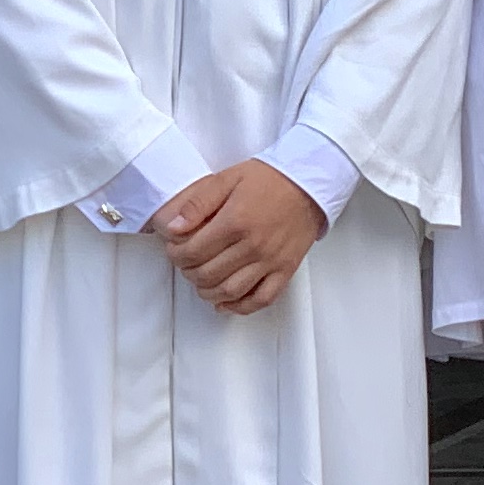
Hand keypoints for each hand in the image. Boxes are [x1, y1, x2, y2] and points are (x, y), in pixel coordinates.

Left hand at [152, 159, 329, 316]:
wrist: (310, 184)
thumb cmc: (271, 179)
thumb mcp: (227, 178)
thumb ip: (198, 202)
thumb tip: (173, 227)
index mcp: (235, 222)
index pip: (193, 252)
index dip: (176, 255)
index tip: (175, 250)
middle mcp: (253, 245)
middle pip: (208, 274)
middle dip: (189, 272)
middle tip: (186, 264)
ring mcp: (271, 260)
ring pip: (230, 291)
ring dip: (209, 292)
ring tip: (202, 282)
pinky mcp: (286, 269)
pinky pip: (262, 298)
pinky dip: (241, 306)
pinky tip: (227, 302)